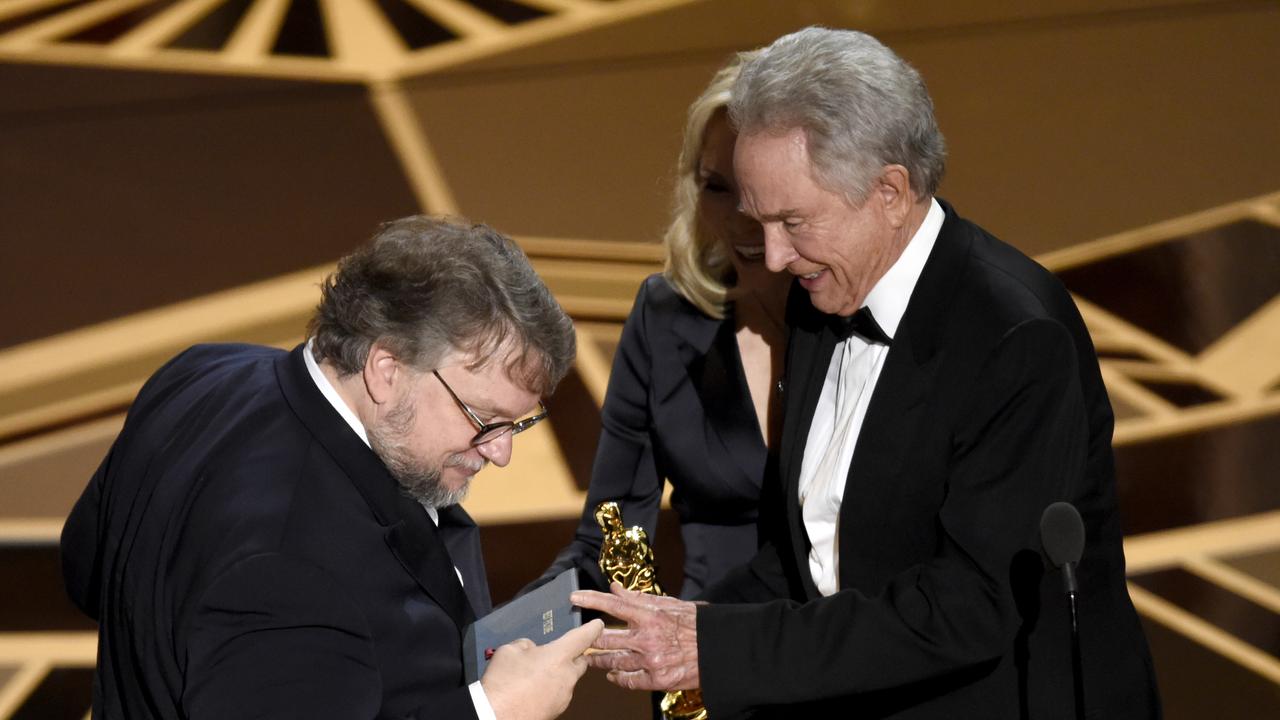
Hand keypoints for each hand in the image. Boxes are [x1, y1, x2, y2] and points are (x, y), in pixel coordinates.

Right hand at [481, 618, 603, 719]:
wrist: (495, 716)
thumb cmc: (503, 683)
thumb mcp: (510, 650)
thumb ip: (527, 645)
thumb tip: (532, 650)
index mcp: (558, 656)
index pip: (584, 637)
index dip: (592, 629)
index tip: (597, 625)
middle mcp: (567, 677)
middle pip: (580, 661)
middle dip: (572, 656)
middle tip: (554, 652)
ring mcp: (563, 696)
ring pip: (568, 679)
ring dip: (557, 674)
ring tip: (534, 674)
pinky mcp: (557, 710)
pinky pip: (559, 693)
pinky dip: (550, 689)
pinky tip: (532, 689)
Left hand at [571, 582, 700, 691]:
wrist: (718, 650)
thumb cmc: (696, 625)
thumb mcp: (671, 604)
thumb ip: (640, 598)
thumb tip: (616, 588)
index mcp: (650, 616)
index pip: (614, 604)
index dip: (591, 600)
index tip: (574, 598)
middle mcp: (647, 638)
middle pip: (606, 638)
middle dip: (590, 639)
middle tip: (580, 639)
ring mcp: (651, 660)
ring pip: (614, 661)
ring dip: (600, 661)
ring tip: (592, 660)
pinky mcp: (657, 679)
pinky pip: (629, 680)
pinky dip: (618, 678)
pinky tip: (613, 675)